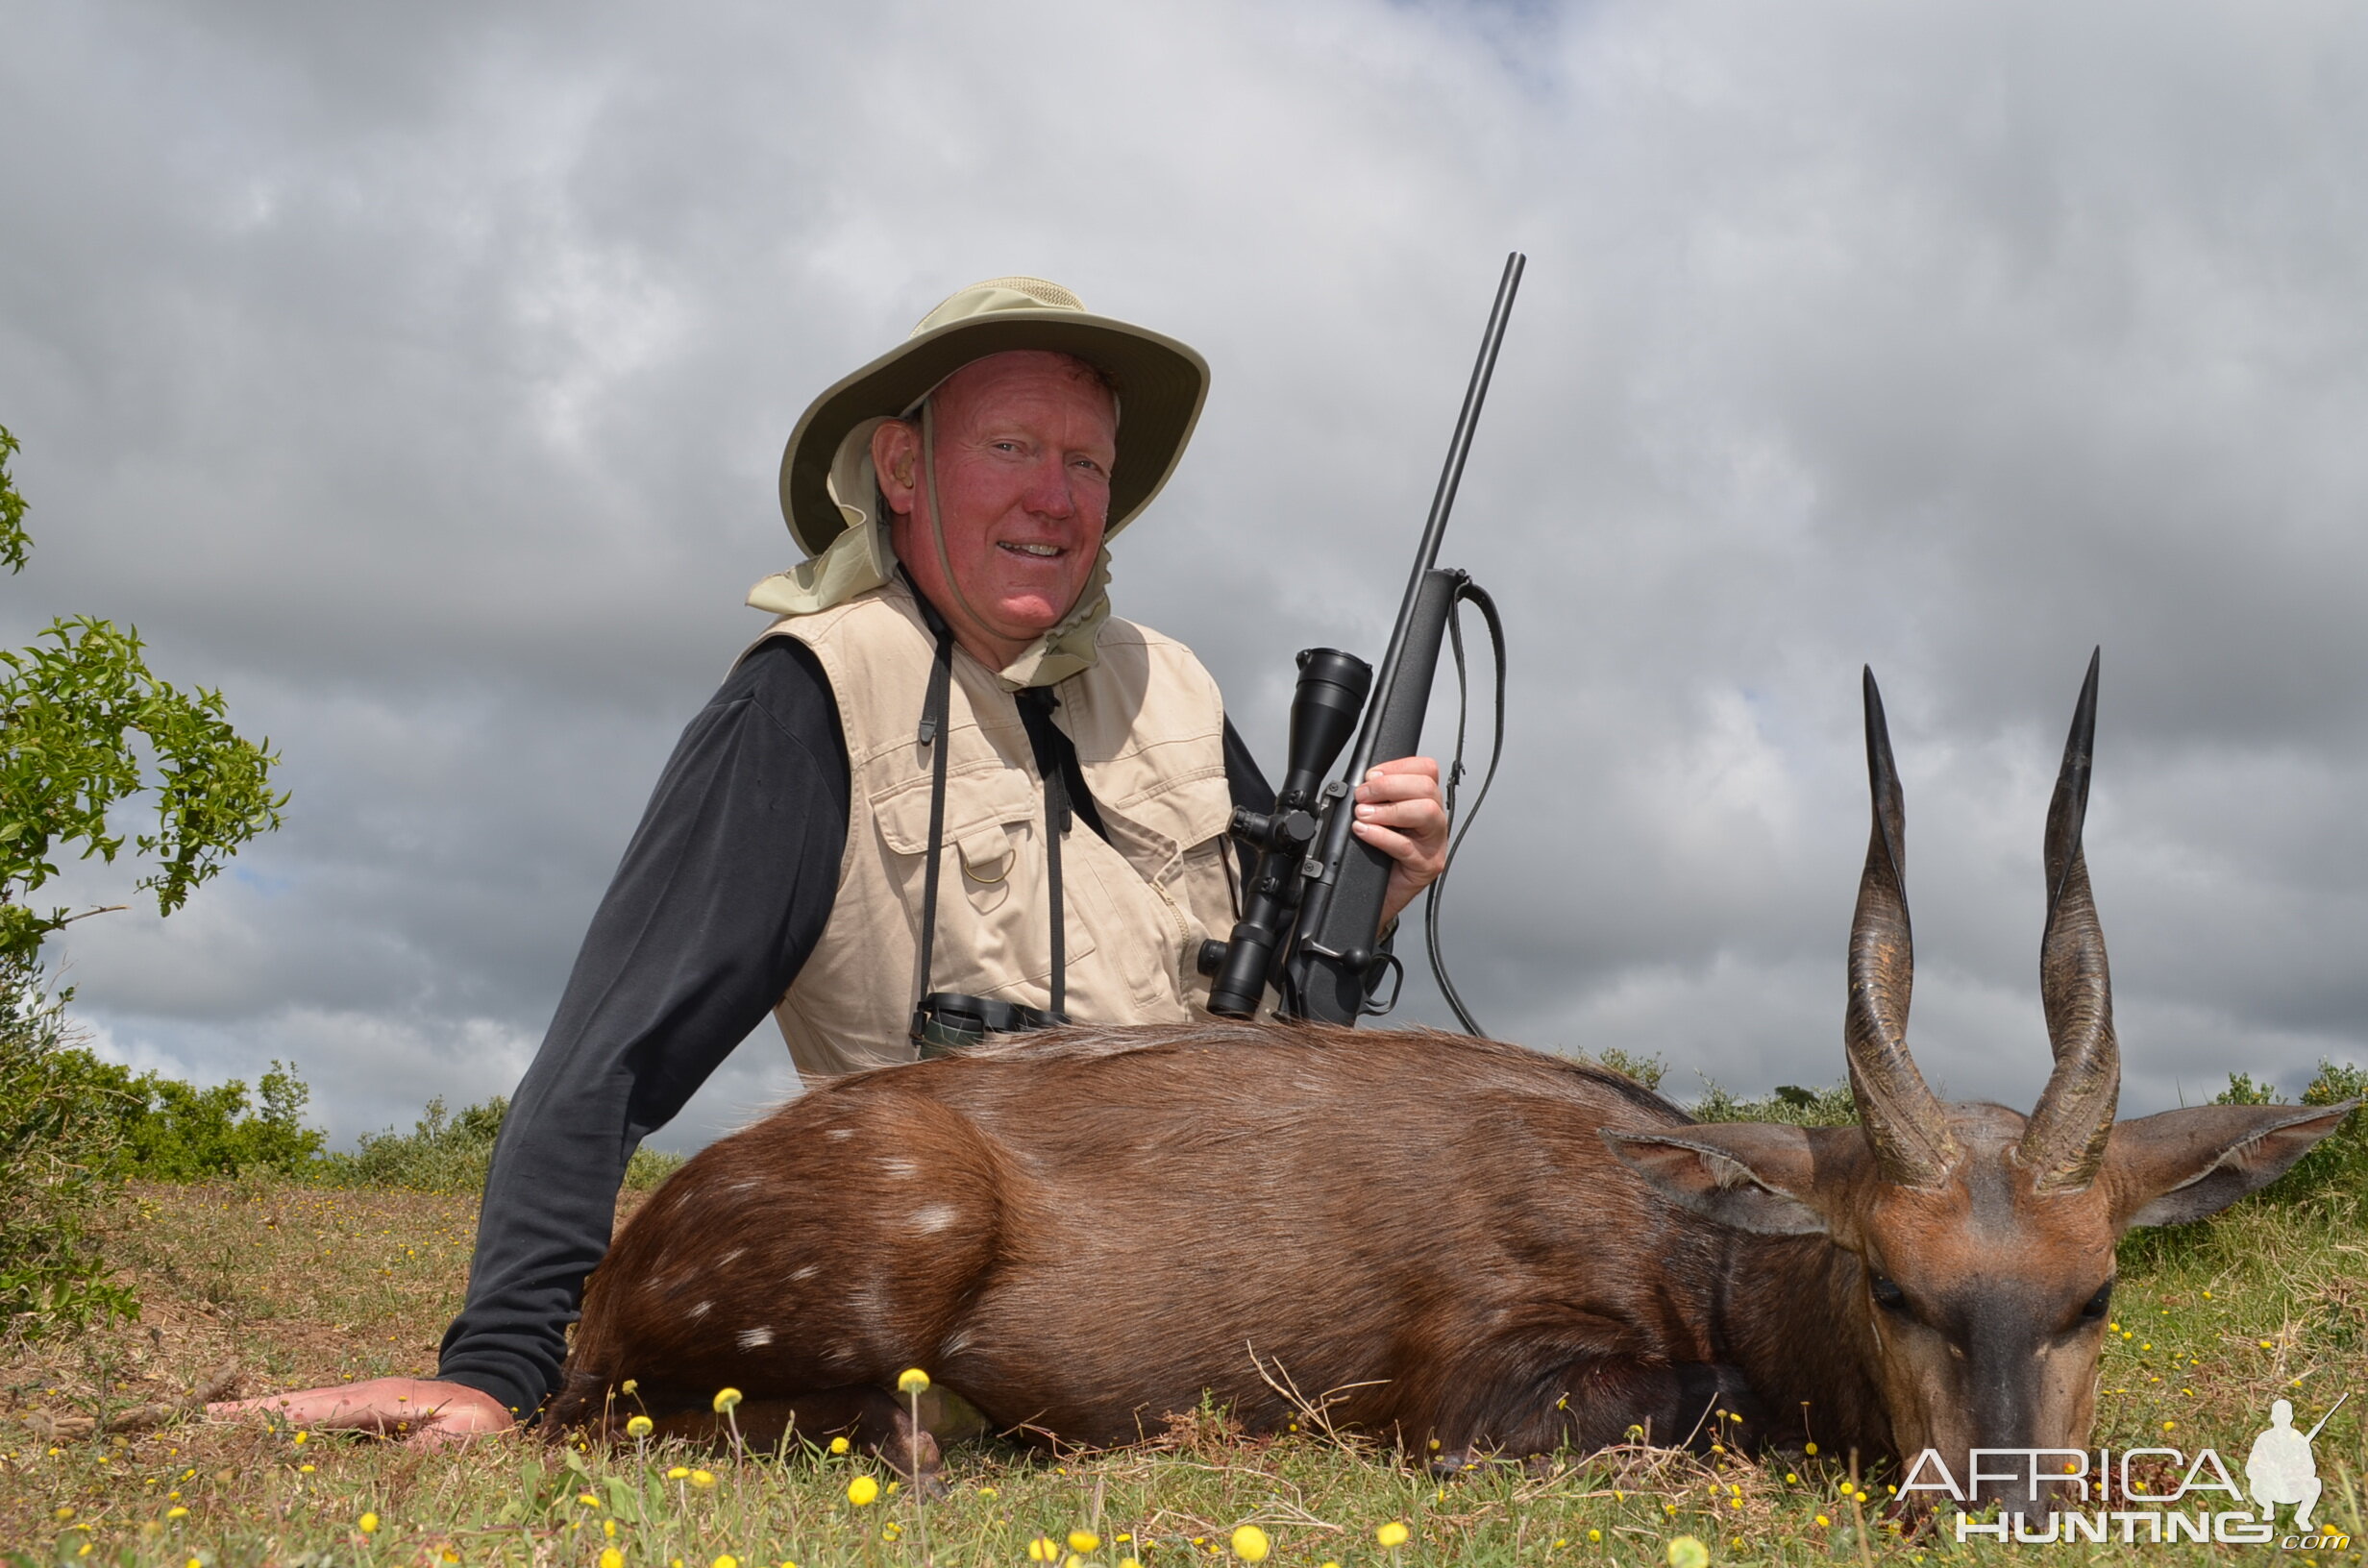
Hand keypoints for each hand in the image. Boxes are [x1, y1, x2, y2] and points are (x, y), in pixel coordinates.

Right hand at [208, 1376, 514, 1447]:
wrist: (494, 1399)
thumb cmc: (481, 1425)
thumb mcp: (463, 1440)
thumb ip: (427, 1453)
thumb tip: (390, 1465)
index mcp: (381, 1399)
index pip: (317, 1409)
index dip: (275, 1416)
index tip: (228, 1420)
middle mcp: (361, 1395)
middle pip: (296, 1404)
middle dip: (250, 1412)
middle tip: (197, 1417)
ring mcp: (358, 1402)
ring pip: (301, 1409)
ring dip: (259, 1415)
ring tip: (209, 1422)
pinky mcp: (358, 1415)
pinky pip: (314, 1418)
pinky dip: (281, 1421)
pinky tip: (254, 1434)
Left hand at [1354, 755, 1448, 929]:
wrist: (1377, 896)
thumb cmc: (1379, 857)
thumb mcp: (1379, 820)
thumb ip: (1377, 799)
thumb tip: (1361, 784)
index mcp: (1425, 801)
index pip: (1426, 770)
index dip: (1397, 766)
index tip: (1371, 775)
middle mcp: (1434, 820)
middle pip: (1426, 788)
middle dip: (1389, 786)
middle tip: (1363, 795)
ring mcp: (1434, 843)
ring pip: (1426, 812)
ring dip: (1389, 810)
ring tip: (1363, 815)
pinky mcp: (1426, 865)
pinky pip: (1407, 846)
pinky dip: (1382, 836)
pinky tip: (1365, 832)